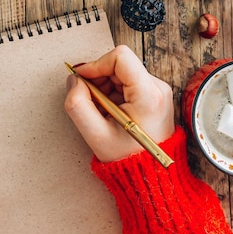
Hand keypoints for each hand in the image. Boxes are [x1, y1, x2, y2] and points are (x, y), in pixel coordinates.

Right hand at [64, 45, 174, 161]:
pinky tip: (111, 111)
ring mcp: (158, 90)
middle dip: (99, 79)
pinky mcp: (155, 94)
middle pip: (119, 64)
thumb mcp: (95, 136)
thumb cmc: (128, 159)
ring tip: (102, 111)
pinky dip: (113, 92)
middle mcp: (158, 88)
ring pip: (121, 72)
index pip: (120, 57)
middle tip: (91, 101)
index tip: (82, 78)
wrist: (151, 175)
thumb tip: (74, 80)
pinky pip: (127, 81)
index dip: (96, 64)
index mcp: (148, 95)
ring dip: (105, 87)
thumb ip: (78, 104)